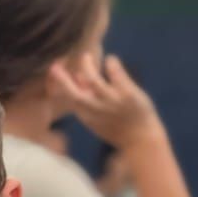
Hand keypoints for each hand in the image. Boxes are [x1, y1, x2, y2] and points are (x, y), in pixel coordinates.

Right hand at [49, 53, 163, 150]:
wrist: (141, 140)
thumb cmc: (118, 129)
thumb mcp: (96, 120)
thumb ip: (86, 101)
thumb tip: (77, 77)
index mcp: (85, 116)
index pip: (68, 97)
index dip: (61, 83)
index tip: (56, 70)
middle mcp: (95, 108)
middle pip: (73, 91)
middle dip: (62, 78)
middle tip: (56, 65)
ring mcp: (110, 100)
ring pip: (92, 78)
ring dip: (87, 64)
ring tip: (86, 56)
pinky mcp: (126, 93)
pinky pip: (114, 71)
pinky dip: (111, 62)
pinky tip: (111, 60)